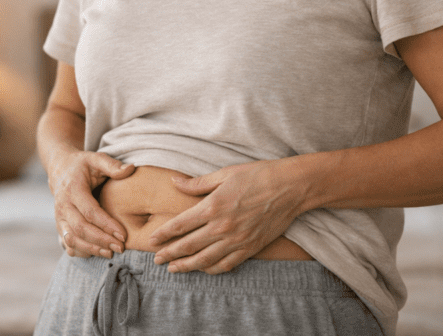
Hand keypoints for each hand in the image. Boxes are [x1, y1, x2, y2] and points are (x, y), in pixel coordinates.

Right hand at [48, 150, 134, 258]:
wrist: (60, 169)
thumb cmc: (83, 165)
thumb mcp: (96, 159)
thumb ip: (112, 165)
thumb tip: (131, 169)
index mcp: (73, 189)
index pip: (90, 212)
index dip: (106, 225)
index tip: (123, 235)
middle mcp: (63, 205)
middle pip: (80, 229)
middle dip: (101, 240)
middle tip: (120, 247)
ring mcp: (59, 217)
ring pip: (72, 239)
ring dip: (91, 249)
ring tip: (111, 253)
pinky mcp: (59, 226)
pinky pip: (67, 244)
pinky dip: (80, 252)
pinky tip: (97, 253)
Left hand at [148, 160, 305, 273]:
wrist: (290, 187)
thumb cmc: (257, 175)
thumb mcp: (224, 173)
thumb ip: (197, 183)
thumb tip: (175, 181)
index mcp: (212, 206)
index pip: (179, 225)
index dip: (163, 235)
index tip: (151, 240)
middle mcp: (222, 227)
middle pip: (188, 246)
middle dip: (169, 254)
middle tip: (156, 260)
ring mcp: (237, 240)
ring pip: (205, 260)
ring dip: (186, 266)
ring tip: (173, 269)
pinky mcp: (250, 248)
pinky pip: (226, 264)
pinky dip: (212, 269)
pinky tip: (203, 269)